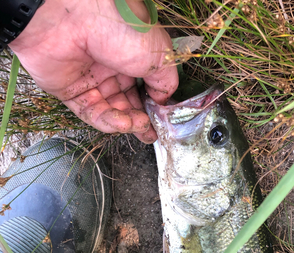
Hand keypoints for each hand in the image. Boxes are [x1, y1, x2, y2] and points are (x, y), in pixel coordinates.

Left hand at [9, 0, 177, 142]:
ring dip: (126, 122)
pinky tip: (122, 124)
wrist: (74, 17)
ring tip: (138, 126)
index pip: (145, 86)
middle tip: (151, 133)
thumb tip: (162, 102)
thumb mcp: (158, 54)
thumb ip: (165, 82)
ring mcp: (89, 78)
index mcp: (132, 54)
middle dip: (141, 120)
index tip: (162, 121)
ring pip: (110, 110)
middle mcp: (110, 65)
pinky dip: (107, 121)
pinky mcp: (68, 90)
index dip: (153, 105)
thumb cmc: (121, 27)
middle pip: (128, 101)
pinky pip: (90, 112)